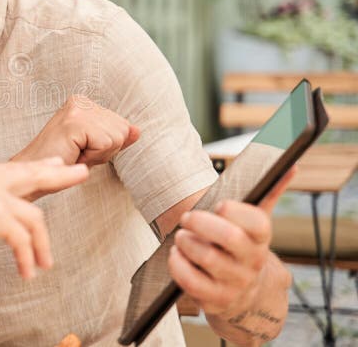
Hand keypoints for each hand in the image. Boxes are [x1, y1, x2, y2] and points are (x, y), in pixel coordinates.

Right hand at [0, 158, 89, 279]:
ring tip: (47, 262)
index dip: (30, 167)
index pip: (8, 169)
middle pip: (31, 174)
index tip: (49, 163)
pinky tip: (28, 271)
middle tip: (79, 172)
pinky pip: (22, 240)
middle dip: (57, 174)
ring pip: (33, 216)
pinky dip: (27, 257)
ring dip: (41, 243)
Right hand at [12, 95, 139, 166]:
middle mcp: (80, 101)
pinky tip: (73, 154)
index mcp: (84, 103)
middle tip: (77, 153)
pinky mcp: (75, 122)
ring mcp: (77, 109)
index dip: (105, 146)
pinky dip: (93, 157)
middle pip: (122, 130)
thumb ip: (114, 137)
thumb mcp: (93, 149)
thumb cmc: (60, 162)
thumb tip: (137, 131)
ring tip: (74, 153)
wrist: (34, 173)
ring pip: (117, 137)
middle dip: (104, 150)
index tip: (81, 149)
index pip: (121, 125)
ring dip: (98, 154)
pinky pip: (106, 143)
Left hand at [168, 166, 296, 315]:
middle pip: (229, 238)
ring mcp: (235, 282)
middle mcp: (252, 261)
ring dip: (187, 242)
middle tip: (187, 217)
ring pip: (207, 257)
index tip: (219, 205)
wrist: (245, 294)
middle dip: (202, 223)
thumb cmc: (242, 246)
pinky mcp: (215, 299)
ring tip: (181, 236)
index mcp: (262, 238)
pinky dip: (177, 265)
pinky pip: (191, 281)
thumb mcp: (255, 222)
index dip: (236, 211)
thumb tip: (290, 165)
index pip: (257, 222)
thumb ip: (269, 192)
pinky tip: (175, 255)